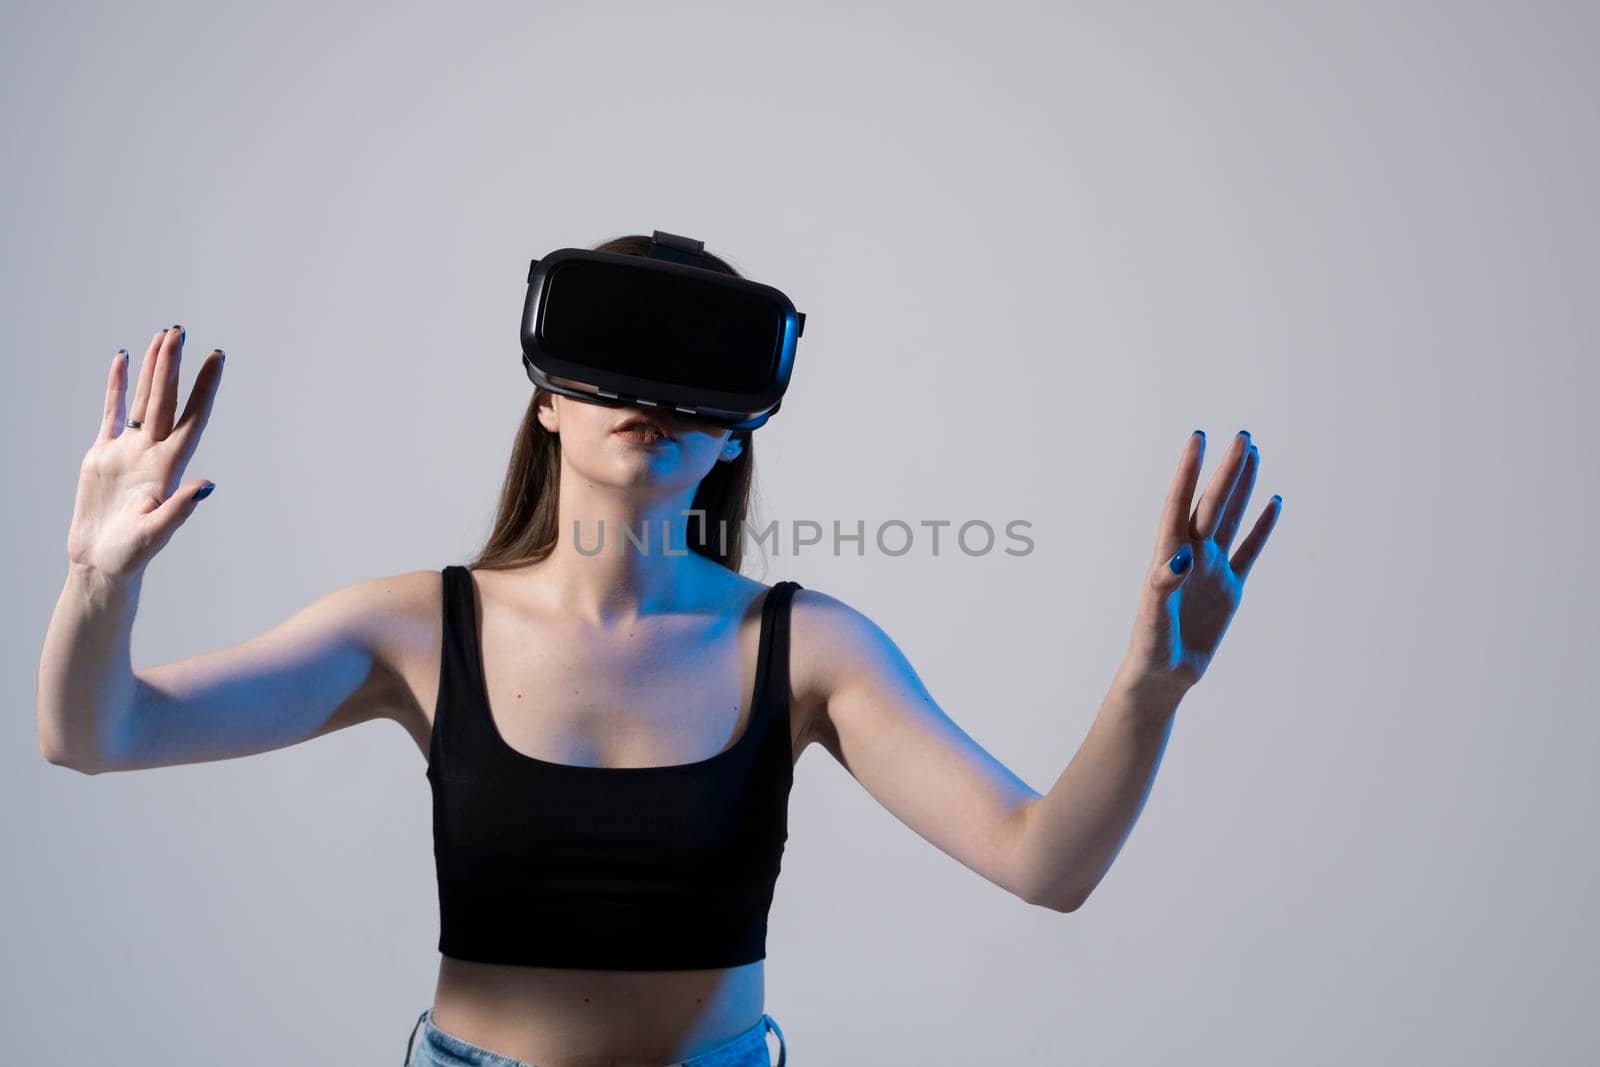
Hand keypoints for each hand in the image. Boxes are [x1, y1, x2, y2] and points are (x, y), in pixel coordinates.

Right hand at [66, 326, 225, 580]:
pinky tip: (124, 360)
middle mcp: (153, 453)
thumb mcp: (156, 534)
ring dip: (154, 369)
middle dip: (174, 365)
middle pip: (167, 400)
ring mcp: (129, 451)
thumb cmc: (132, 555)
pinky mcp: (103, 454)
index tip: (218, 358)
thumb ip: (180, 510)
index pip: (193, 418)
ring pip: (144, 399)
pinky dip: (118, 386)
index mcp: (169, 468)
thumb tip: (207, 486)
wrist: (101, 565)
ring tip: (164, 336)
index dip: (205, 388)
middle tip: (181, 330)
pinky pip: (113, 412)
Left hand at [1118, 429, 1281, 696]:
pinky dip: (1262, 528)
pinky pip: (1249, 550)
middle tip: (1242, 436)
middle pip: (1212, 503)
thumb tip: (1181, 556)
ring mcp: (1212, 568)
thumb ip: (1162, 584)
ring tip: (1253, 454)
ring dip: (1242, 488)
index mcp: (1168, 554)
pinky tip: (1273, 502)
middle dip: (1226, 470)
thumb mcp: (1153, 616)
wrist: (1163, 673)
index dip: (1188, 471)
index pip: (1179, 503)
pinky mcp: (1230, 587)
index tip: (1198, 438)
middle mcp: (1191, 553)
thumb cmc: (1150, 644)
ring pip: (1231, 518)